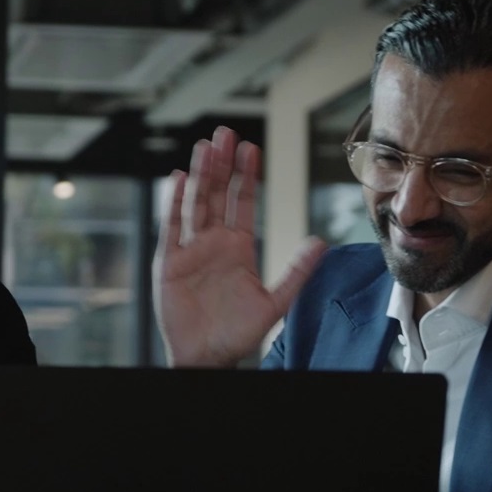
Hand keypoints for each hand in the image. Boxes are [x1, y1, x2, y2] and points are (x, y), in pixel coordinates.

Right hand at [153, 127, 327, 367]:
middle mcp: (214, 243)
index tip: (250, 149)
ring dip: (200, 175)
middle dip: (221, 164)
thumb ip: (297, 272)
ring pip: (195, 203)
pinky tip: (178, 180)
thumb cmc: (237, 335)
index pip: (243, 202)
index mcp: (239, 248)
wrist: (207, 357)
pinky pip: (171, 227)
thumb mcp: (275, 302)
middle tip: (226, 134)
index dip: (246, 176)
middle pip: (217, 194)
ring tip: (205, 147)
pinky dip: (174, 203)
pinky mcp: (169, 263)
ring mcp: (191, 250)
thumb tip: (321, 243)